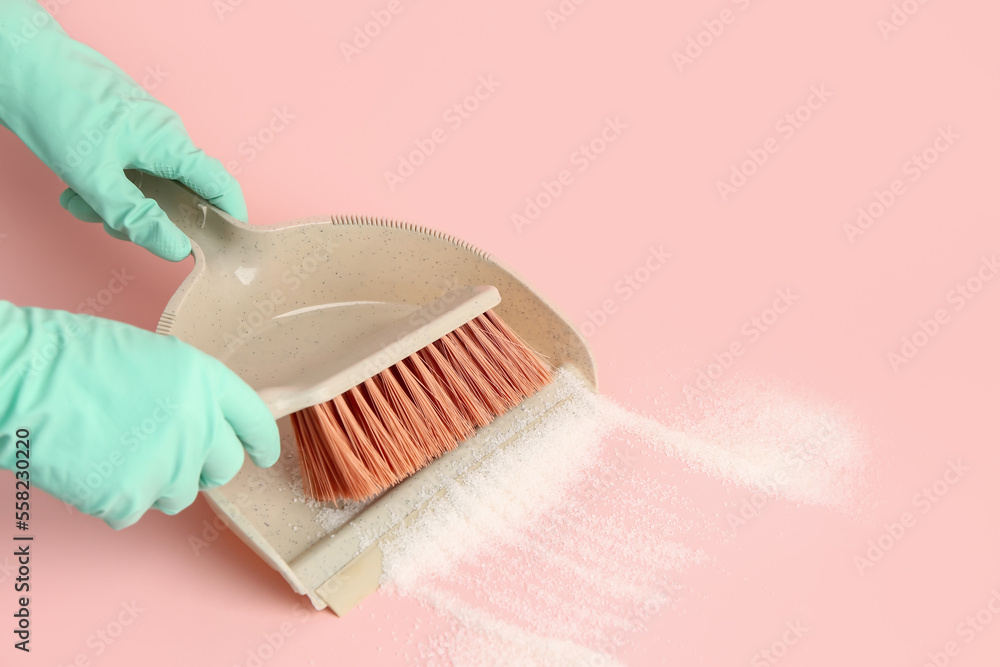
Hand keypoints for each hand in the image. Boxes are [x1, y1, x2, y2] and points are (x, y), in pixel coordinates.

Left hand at [0, 0, 245, 260]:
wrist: (20, 60)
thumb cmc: (57, 106)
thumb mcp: (94, 178)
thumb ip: (136, 218)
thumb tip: (177, 250)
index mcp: (171, 144)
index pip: (220, 186)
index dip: (229, 218)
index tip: (225, 248)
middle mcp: (164, 136)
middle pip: (178, 193)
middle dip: (149, 217)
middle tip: (114, 225)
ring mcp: (142, 130)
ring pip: (146, 184)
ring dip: (116, 203)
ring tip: (80, 202)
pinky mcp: (121, 129)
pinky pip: (126, 169)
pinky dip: (103, 185)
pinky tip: (74, 188)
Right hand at [0, 302, 279, 528]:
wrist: (21, 377)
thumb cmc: (74, 358)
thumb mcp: (154, 359)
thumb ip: (191, 392)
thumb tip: (207, 421)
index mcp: (205, 380)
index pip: (255, 420)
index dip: (260, 441)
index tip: (262, 454)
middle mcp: (197, 424)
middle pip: (224, 466)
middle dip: (205, 466)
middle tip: (173, 455)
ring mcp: (166, 464)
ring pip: (181, 494)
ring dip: (157, 482)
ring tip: (118, 452)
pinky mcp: (130, 498)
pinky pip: (134, 511)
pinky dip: (115, 498)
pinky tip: (93, 468)